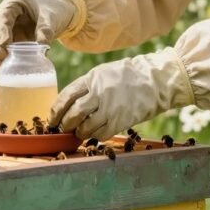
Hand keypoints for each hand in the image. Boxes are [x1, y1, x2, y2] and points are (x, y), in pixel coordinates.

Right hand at [0, 0, 75, 67]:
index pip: (4, 16)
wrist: (58, 12)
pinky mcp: (7, 37)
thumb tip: (42, 47)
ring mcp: (4, 25)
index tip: (5, 44)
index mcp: (14, 2)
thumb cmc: (54, 10)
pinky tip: (2, 66)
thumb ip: (46, 29)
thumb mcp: (52, 17)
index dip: (2, 30)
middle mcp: (4, 12)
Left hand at [49, 51, 192, 139]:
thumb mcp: (104, 73)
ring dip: (79, 132)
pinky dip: (95, 136)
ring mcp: (110, 108)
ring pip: (85, 127)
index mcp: (92, 78)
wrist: (157, 80)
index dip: (56, 110)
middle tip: (63, 128)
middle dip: (65, 124)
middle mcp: (99, 93)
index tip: (52, 118)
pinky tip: (95, 133)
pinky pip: (101, 134)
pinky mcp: (121, 121)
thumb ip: (87, 86)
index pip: (67, 96)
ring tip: (80, 132)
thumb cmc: (129, 76)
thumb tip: (70, 103)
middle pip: (74, 113)